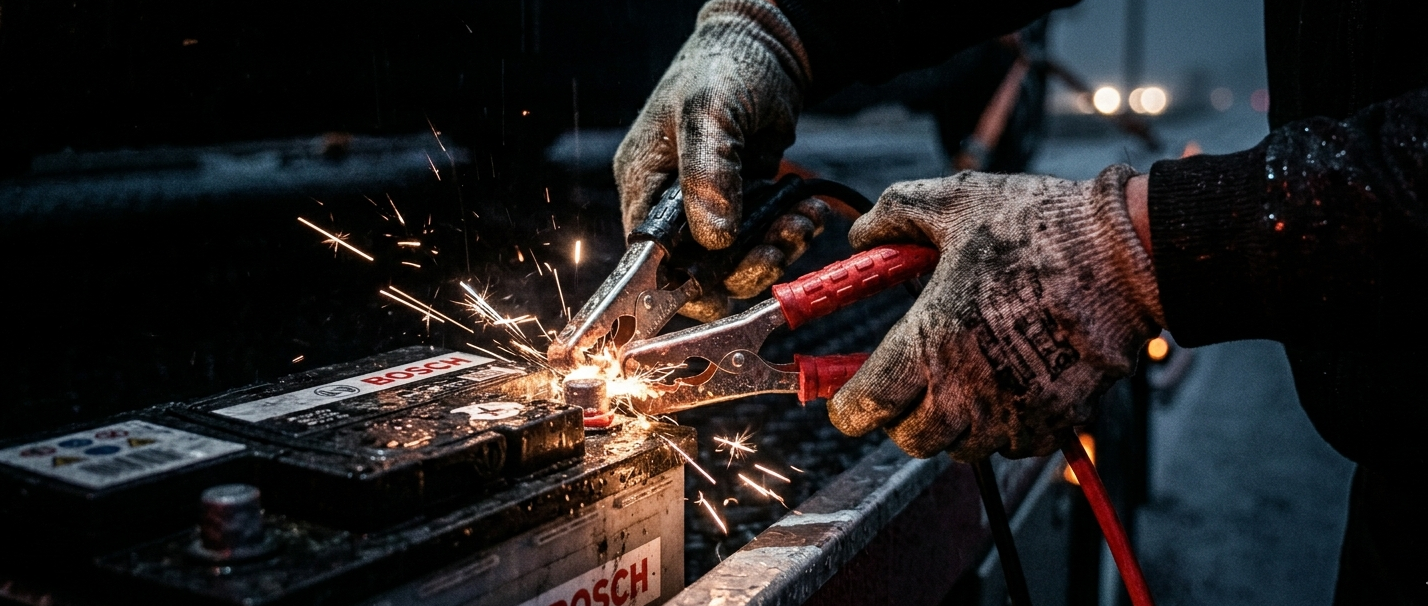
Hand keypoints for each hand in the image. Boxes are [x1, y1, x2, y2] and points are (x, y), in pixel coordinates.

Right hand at [613, 0, 814, 318]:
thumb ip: (708, 175)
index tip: (717, 296)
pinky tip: (806, 214)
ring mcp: (709, 205)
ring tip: (802, 223)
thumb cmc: (724, 66)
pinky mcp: (743, 204)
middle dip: (743, 265)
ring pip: (735, 260)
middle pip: (696, 269)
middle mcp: (672, 202)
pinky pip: (762, 240)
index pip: (647, 257)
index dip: (675, 287)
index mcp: (645, 182)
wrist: (768, 48)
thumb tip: (712, 238)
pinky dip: (787, 234)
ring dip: (774, 250)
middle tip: (779, 246)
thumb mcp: (710, 112)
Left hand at [827, 166, 1164, 459]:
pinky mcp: (1055, 422)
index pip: (865, 408)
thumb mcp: (954, 202)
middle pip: (909, 439)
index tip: (848, 393)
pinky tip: (1008, 382)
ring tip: (964, 374)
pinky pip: (1010, 445)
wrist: (1127, 254)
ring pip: (960, 447)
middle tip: (910, 380)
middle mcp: (967, 391)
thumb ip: (893, 216)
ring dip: (952, 422)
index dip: (848, 405)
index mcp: (929, 342)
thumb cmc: (1039, 226)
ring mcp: (1013, 413)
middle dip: (901, 415)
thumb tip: (860, 234)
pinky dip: (1001, 426)